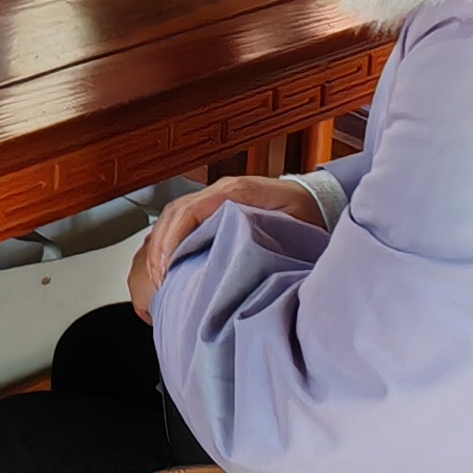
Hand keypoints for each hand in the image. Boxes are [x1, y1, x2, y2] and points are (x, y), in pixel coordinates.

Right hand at [129, 176, 321, 321]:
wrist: (315, 199)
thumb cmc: (305, 214)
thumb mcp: (293, 227)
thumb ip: (271, 239)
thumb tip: (251, 268)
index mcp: (236, 192)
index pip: (189, 211)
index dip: (172, 241)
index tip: (166, 269)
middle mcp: (219, 192)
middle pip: (173, 214)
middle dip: (159, 249)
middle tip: (157, 281)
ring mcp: (213, 199)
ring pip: (171, 217)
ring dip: (159, 248)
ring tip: (158, 278)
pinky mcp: (212, 211)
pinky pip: (179, 222)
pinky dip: (167, 244)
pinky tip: (165, 267)